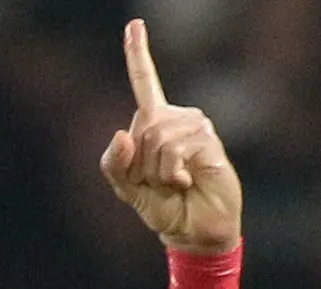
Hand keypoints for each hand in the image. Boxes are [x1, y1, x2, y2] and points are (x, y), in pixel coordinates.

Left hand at [98, 21, 241, 253]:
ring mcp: (194, 126)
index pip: (144, 82)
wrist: (194, 231)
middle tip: (160, 182)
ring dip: (157, 171)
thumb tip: (120, 135)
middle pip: (140, 128)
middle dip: (140, 165)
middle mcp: (176, 118)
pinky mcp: (207, 139)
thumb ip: (114, 165)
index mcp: (154, 124)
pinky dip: (172, 173)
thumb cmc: (165, 207)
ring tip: (176, 182)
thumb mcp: (128, 189)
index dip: (138, 54)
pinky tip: (187, 181)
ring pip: (155, 139)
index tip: (135, 25)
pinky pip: (172, 150)